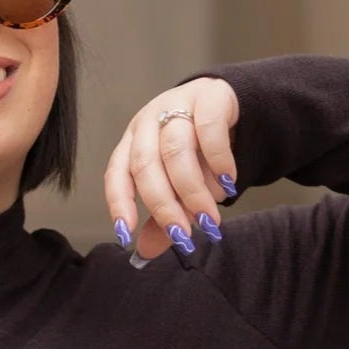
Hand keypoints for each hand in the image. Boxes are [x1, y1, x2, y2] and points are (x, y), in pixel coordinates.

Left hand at [105, 77, 239, 264]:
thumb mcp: (179, 183)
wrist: (231, 104)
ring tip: (211, 216)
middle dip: (164, 205)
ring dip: (193, 190)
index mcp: (134, 142)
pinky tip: (228, 182)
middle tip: (185, 233)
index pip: (117, 174)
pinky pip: (209, 129)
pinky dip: (218, 161)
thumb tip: (145, 252)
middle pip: (145, 165)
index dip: (119, 204)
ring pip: (176, 150)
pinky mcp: (209, 96)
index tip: (126, 234)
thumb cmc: (199, 149)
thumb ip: (164, 215)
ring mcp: (177, 104)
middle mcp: (149, 122)